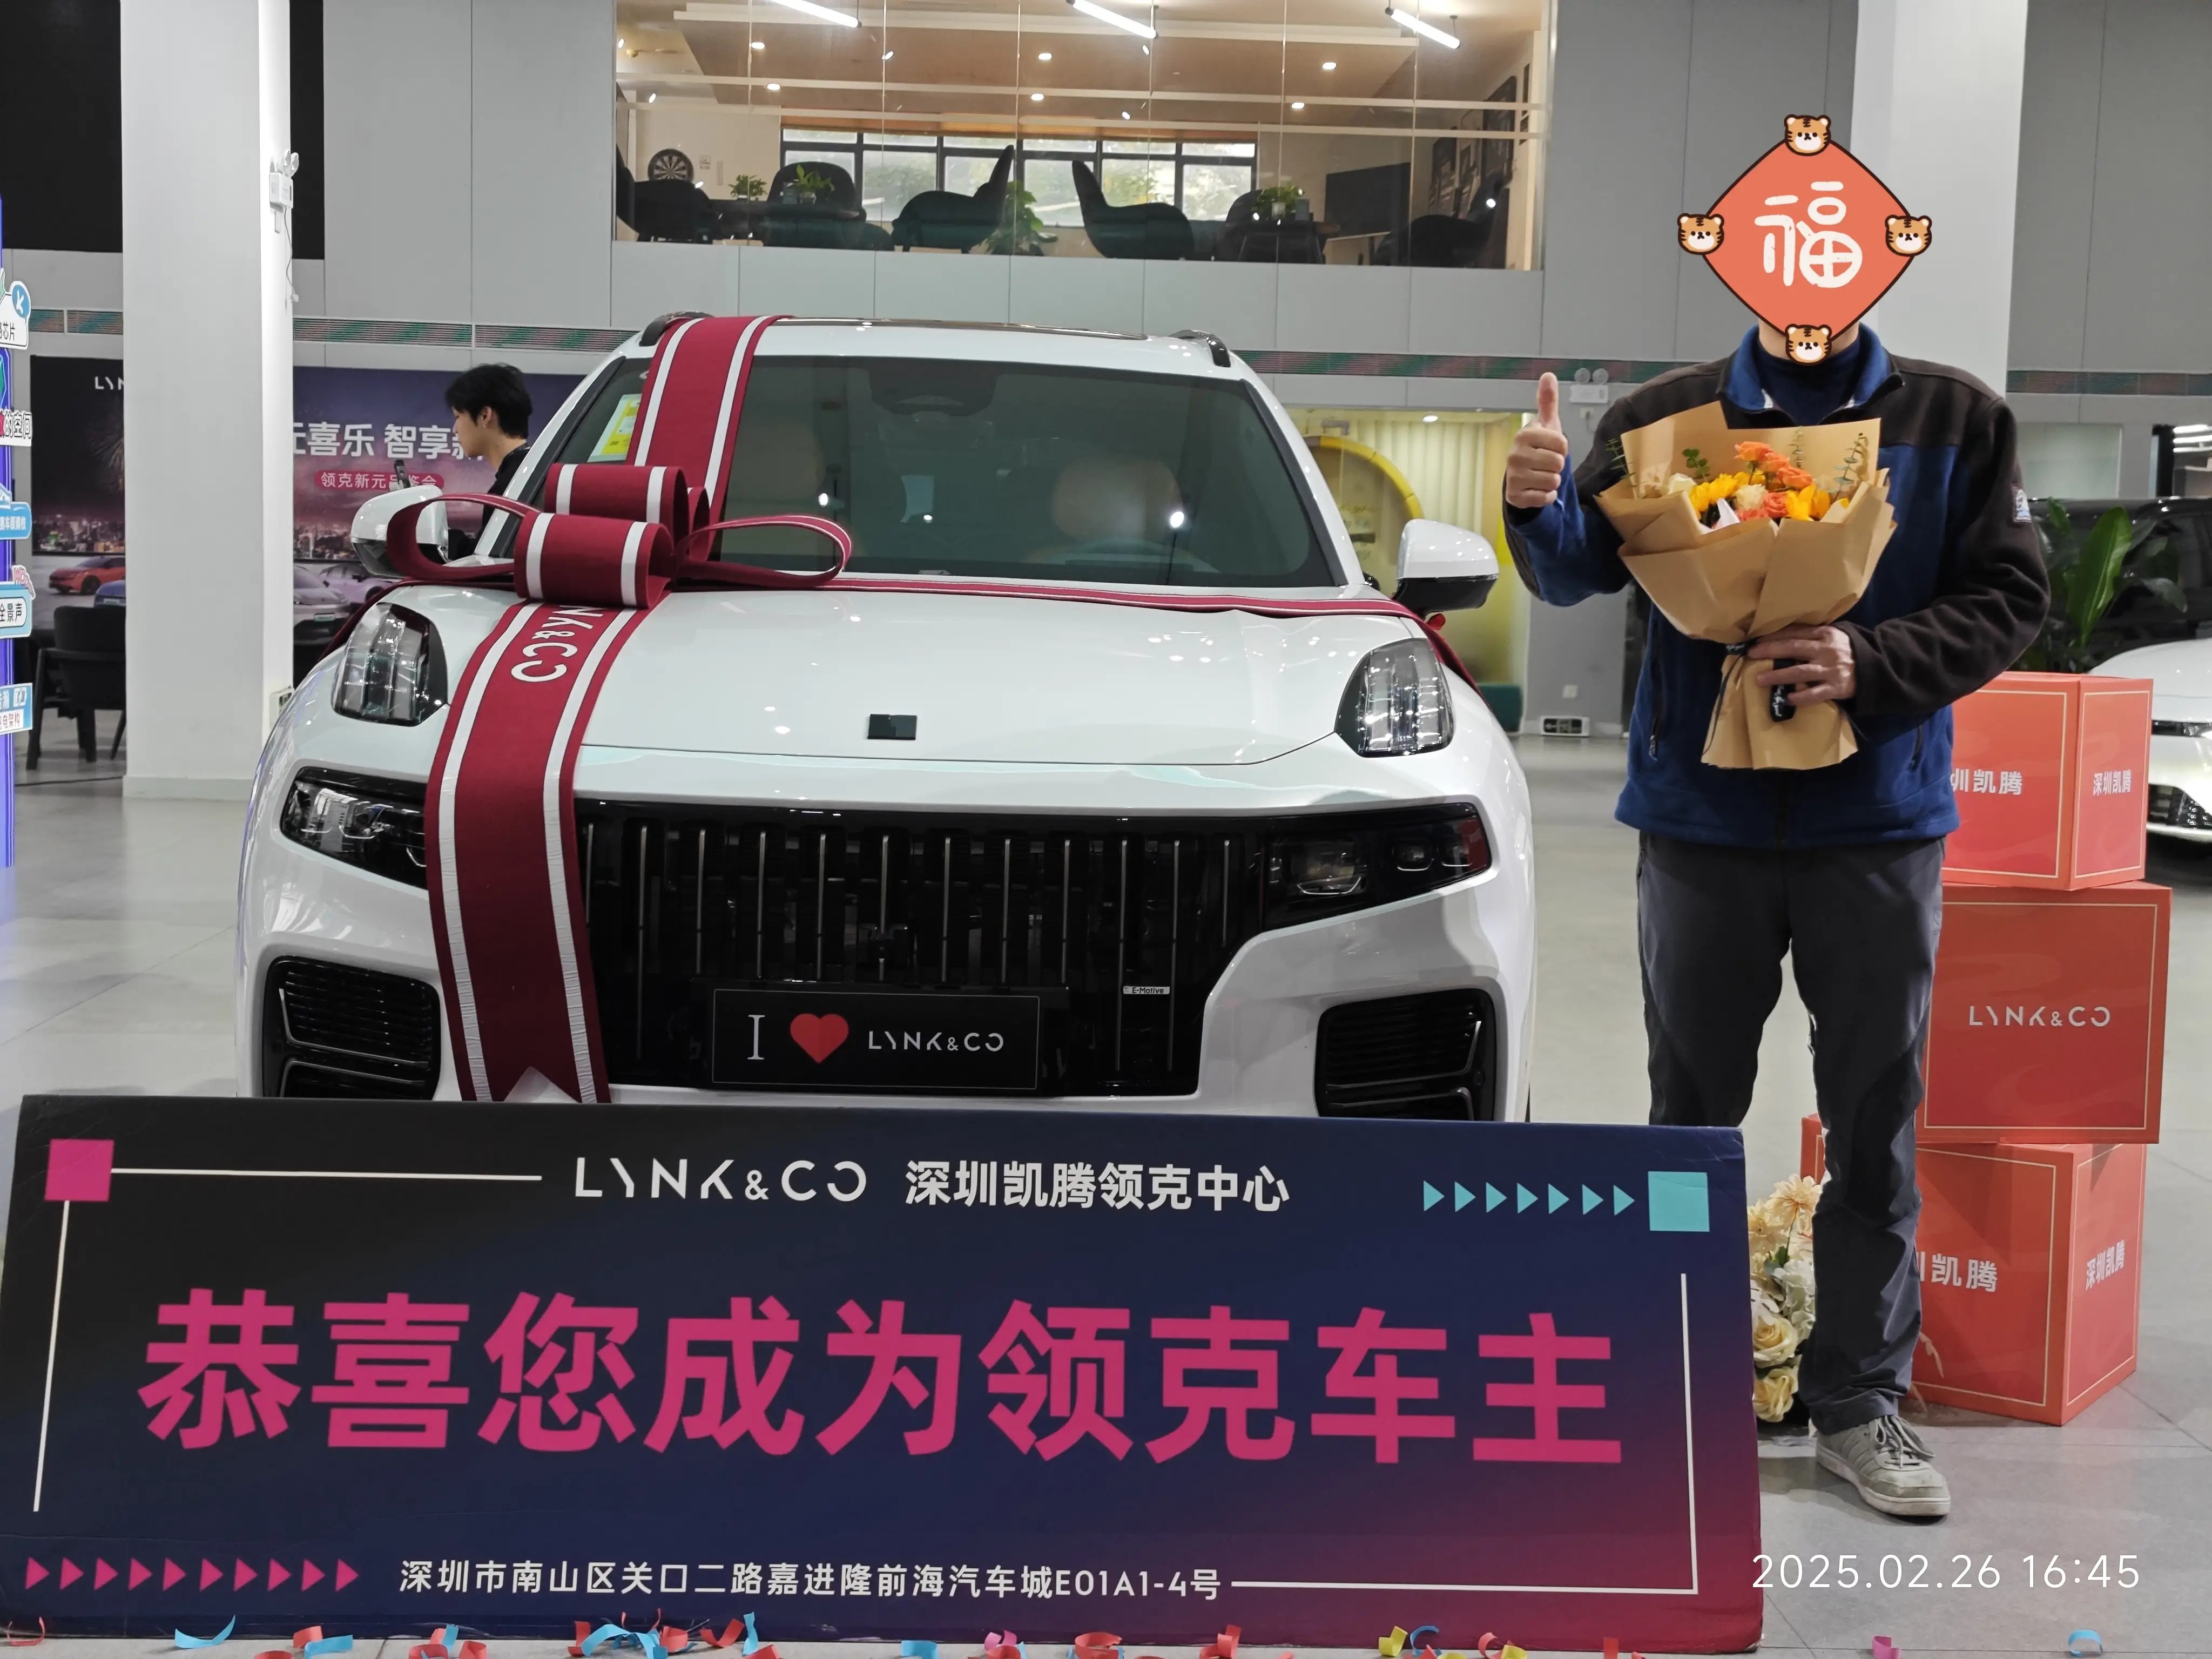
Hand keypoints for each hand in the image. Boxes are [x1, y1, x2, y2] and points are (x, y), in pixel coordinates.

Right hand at [1504, 372, 1570, 509]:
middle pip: (1558, 463)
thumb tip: (1548, 374)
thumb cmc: (1537, 448)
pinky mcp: (1516, 496)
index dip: (1562, 448)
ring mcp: (1514, 476)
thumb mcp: (1545, 424)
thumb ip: (1548, 401)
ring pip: (1553, 481)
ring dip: (1552, 481)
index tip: (1551, 448)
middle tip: (1545, 463)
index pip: (1562, 443)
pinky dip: (1547, 496)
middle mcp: (1515, 454)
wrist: (1521, 477)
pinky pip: (1545, 497)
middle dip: (1557, 466)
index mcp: (1525, 435)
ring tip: (1541, 476)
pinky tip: (1537, 489)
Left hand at [1749, 624, 1855, 705]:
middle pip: (1793, 649)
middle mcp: (1826, 651)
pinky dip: (1800, 697)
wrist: (1878, 666)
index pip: (1795, 633)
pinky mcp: (1836, 688)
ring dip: (1778, 675)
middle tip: (1751, 654)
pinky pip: (1814, 694)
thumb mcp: (1835, 635)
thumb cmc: (1850, 650)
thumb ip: (1814, 635)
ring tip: (1759, 679)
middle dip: (1770, 650)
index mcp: (1826, 635)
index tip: (1757, 640)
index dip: (1775, 636)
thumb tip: (1784, 634)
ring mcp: (1831, 670)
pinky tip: (1786, 698)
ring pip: (1799, 672)